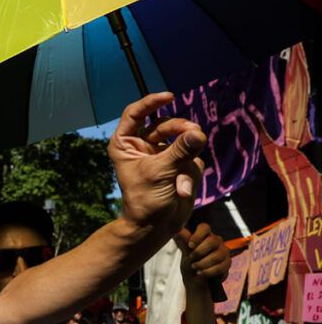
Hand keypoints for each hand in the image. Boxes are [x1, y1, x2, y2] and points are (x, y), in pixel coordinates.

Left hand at [109, 93, 206, 233]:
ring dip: (187, 159)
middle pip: (166, 124)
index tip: (169, 97)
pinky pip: (193, 158)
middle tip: (196, 136)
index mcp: (125, 144)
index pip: (135, 114)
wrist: (156, 226)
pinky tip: (182, 190)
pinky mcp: (180, 164)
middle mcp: (143, 145)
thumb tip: (198, 133)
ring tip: (182, 178)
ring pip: (183, 141)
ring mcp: (163, 154)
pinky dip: (191, 174)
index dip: (151, 102)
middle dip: (181, 131)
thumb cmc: (146, 200)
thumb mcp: (160, 172)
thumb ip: (180, 150)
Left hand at [176, 223, 229, 282]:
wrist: (195, 280)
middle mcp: (216, 241)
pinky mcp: (227, 263)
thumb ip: (184, 241)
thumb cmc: (190, 262)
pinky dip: (208, 271)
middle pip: (212, 240)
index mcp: (204, 235)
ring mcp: (223, 252)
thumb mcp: (185, 252)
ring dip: (203, 263)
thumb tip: (178, 230)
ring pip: (217, 255)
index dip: (197, 235)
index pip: (204, 227)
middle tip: (191, 258)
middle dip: (200, 251)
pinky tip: (200, 273)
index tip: (190, 245)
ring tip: (194, 267)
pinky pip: (221, 266)